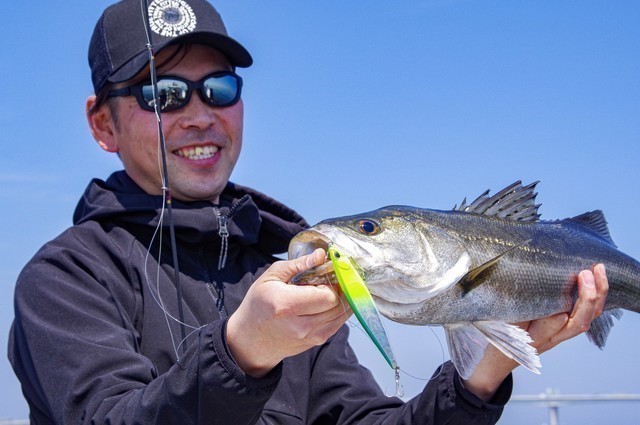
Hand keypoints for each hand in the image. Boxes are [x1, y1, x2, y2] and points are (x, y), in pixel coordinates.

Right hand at [226, 248, 350, 376]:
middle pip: (338, 305)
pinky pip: (338, 324)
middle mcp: (301, 326)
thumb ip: (299, 264)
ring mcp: (310, 337)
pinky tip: (324, 303)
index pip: (328, 295)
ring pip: (341, 315)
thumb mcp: (272, 276)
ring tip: (325, 291)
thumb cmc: (259, 303)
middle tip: (327, 281)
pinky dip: (336, 311)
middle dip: (338, 290)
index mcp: (287, 305)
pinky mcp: (316, 342)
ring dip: (340, 300)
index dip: (331, 281)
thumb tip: (321, 255)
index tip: (325, 273)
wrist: (250, 339)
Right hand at [463, 264, 608, 400]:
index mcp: (530, 338)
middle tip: (584, 274)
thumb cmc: (498, 337)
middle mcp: (550, 338)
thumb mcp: (497, 324)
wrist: (501, 359)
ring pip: (585, 319)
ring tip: (598, 271)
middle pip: (576, 323)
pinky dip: (595, 300)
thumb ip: (510, 310)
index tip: (557, 301)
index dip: (555, 316)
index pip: (547, 328)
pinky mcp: (564, 330)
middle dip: (586, 299)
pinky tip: (597, 282)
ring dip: (596, 296)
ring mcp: (560, 335)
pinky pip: (585, 316)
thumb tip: (519, 287)